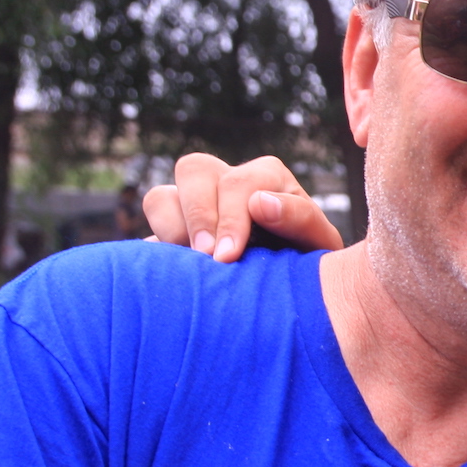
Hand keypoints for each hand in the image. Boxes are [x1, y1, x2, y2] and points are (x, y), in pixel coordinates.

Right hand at [142, 153, 344, 261]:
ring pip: (161, 195)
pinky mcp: (172, 233)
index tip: (228, 256)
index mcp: (266, 178)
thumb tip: (262, 203)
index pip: (239, 181)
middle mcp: (226, 182)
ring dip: (171, 227)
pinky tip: (173, 271)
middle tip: (208, 257)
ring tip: (189, 264)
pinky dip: (154, 246)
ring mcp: (195, 205)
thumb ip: (300, 219)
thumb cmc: (310, 266)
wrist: (291, 297)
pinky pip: (148, 230)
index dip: (231, 216)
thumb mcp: (318, 244)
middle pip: (194, 169)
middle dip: (199, 214)